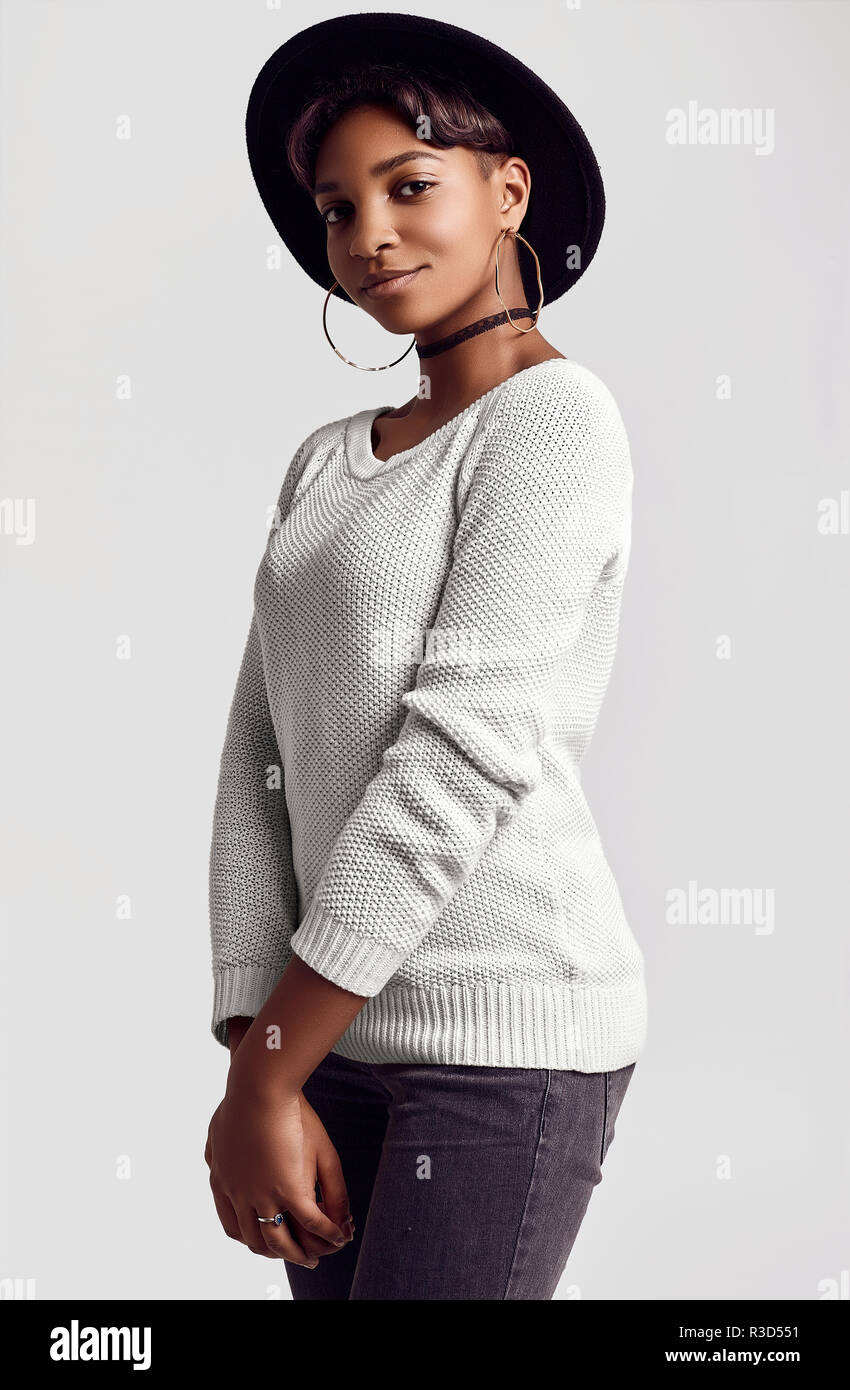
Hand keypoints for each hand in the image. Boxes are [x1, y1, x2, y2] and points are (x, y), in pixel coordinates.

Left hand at [204, 1079, 348, 1266]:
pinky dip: (326, 1233)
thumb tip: (213, 1163)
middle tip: (296, 1255)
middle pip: (258, 1240)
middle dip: (277, 1252)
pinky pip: (312, 1222)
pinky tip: (339, 1236)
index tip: (263, 1241)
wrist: (257, 1087)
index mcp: (222, 1183)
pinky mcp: (289, 1190)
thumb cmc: (241, 1099)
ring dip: (301, 1253)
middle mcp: (240, 1197)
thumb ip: (216, 1152)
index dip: (250, 1238)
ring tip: (317, 1256)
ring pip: (282, 1242)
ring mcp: (264, 1197)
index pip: (233, 1226)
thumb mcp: (219, 1130)